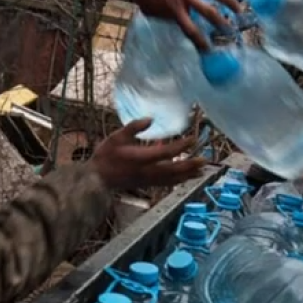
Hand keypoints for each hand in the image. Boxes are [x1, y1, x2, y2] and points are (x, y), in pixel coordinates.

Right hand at [92, 119, 206, 189]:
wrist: (97, 179)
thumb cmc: (106, 156)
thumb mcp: (116, 137)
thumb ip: (134, 127)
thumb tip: (150, 118)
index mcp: (140, 158)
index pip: (165, 152)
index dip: (180, 146)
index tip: (193, 139)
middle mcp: (147, 171)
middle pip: (174, 169)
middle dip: (190, 164)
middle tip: (205, 159)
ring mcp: (148, 180)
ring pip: (172, 178)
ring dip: (188, 174)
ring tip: (201, 170)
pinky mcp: (147, 184)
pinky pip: (167, 183)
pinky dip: (179, 180)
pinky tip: (186, 177)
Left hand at [131, 0, 240, 50]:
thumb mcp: (150, 10)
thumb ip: (164, 16)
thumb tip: (174, 20)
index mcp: (174, 10)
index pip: (191, 30)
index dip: (201, 42)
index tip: (209, 50)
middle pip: (209, 12)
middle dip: (222, 22)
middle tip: (230, 30)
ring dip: (230, 0)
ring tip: (239, 8)